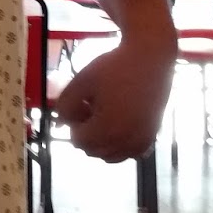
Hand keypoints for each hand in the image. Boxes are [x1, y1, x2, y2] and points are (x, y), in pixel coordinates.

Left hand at [55, 39, 174, 162]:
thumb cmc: (114, 67)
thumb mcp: (81, 82)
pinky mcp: (151, 137)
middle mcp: (126, 142)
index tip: (83, 103)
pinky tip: (119, 122)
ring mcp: (141, 142)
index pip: (78, 141)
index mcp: (108, 130)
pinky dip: (119, 144)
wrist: (150, 57)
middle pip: (92, 150)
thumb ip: (65, 106)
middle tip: (93, 105)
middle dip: (87, 132)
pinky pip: (128, 153)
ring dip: (102, 140)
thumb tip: (61, 124)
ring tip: (106, 113)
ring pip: (109, 155)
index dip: (75, 122)